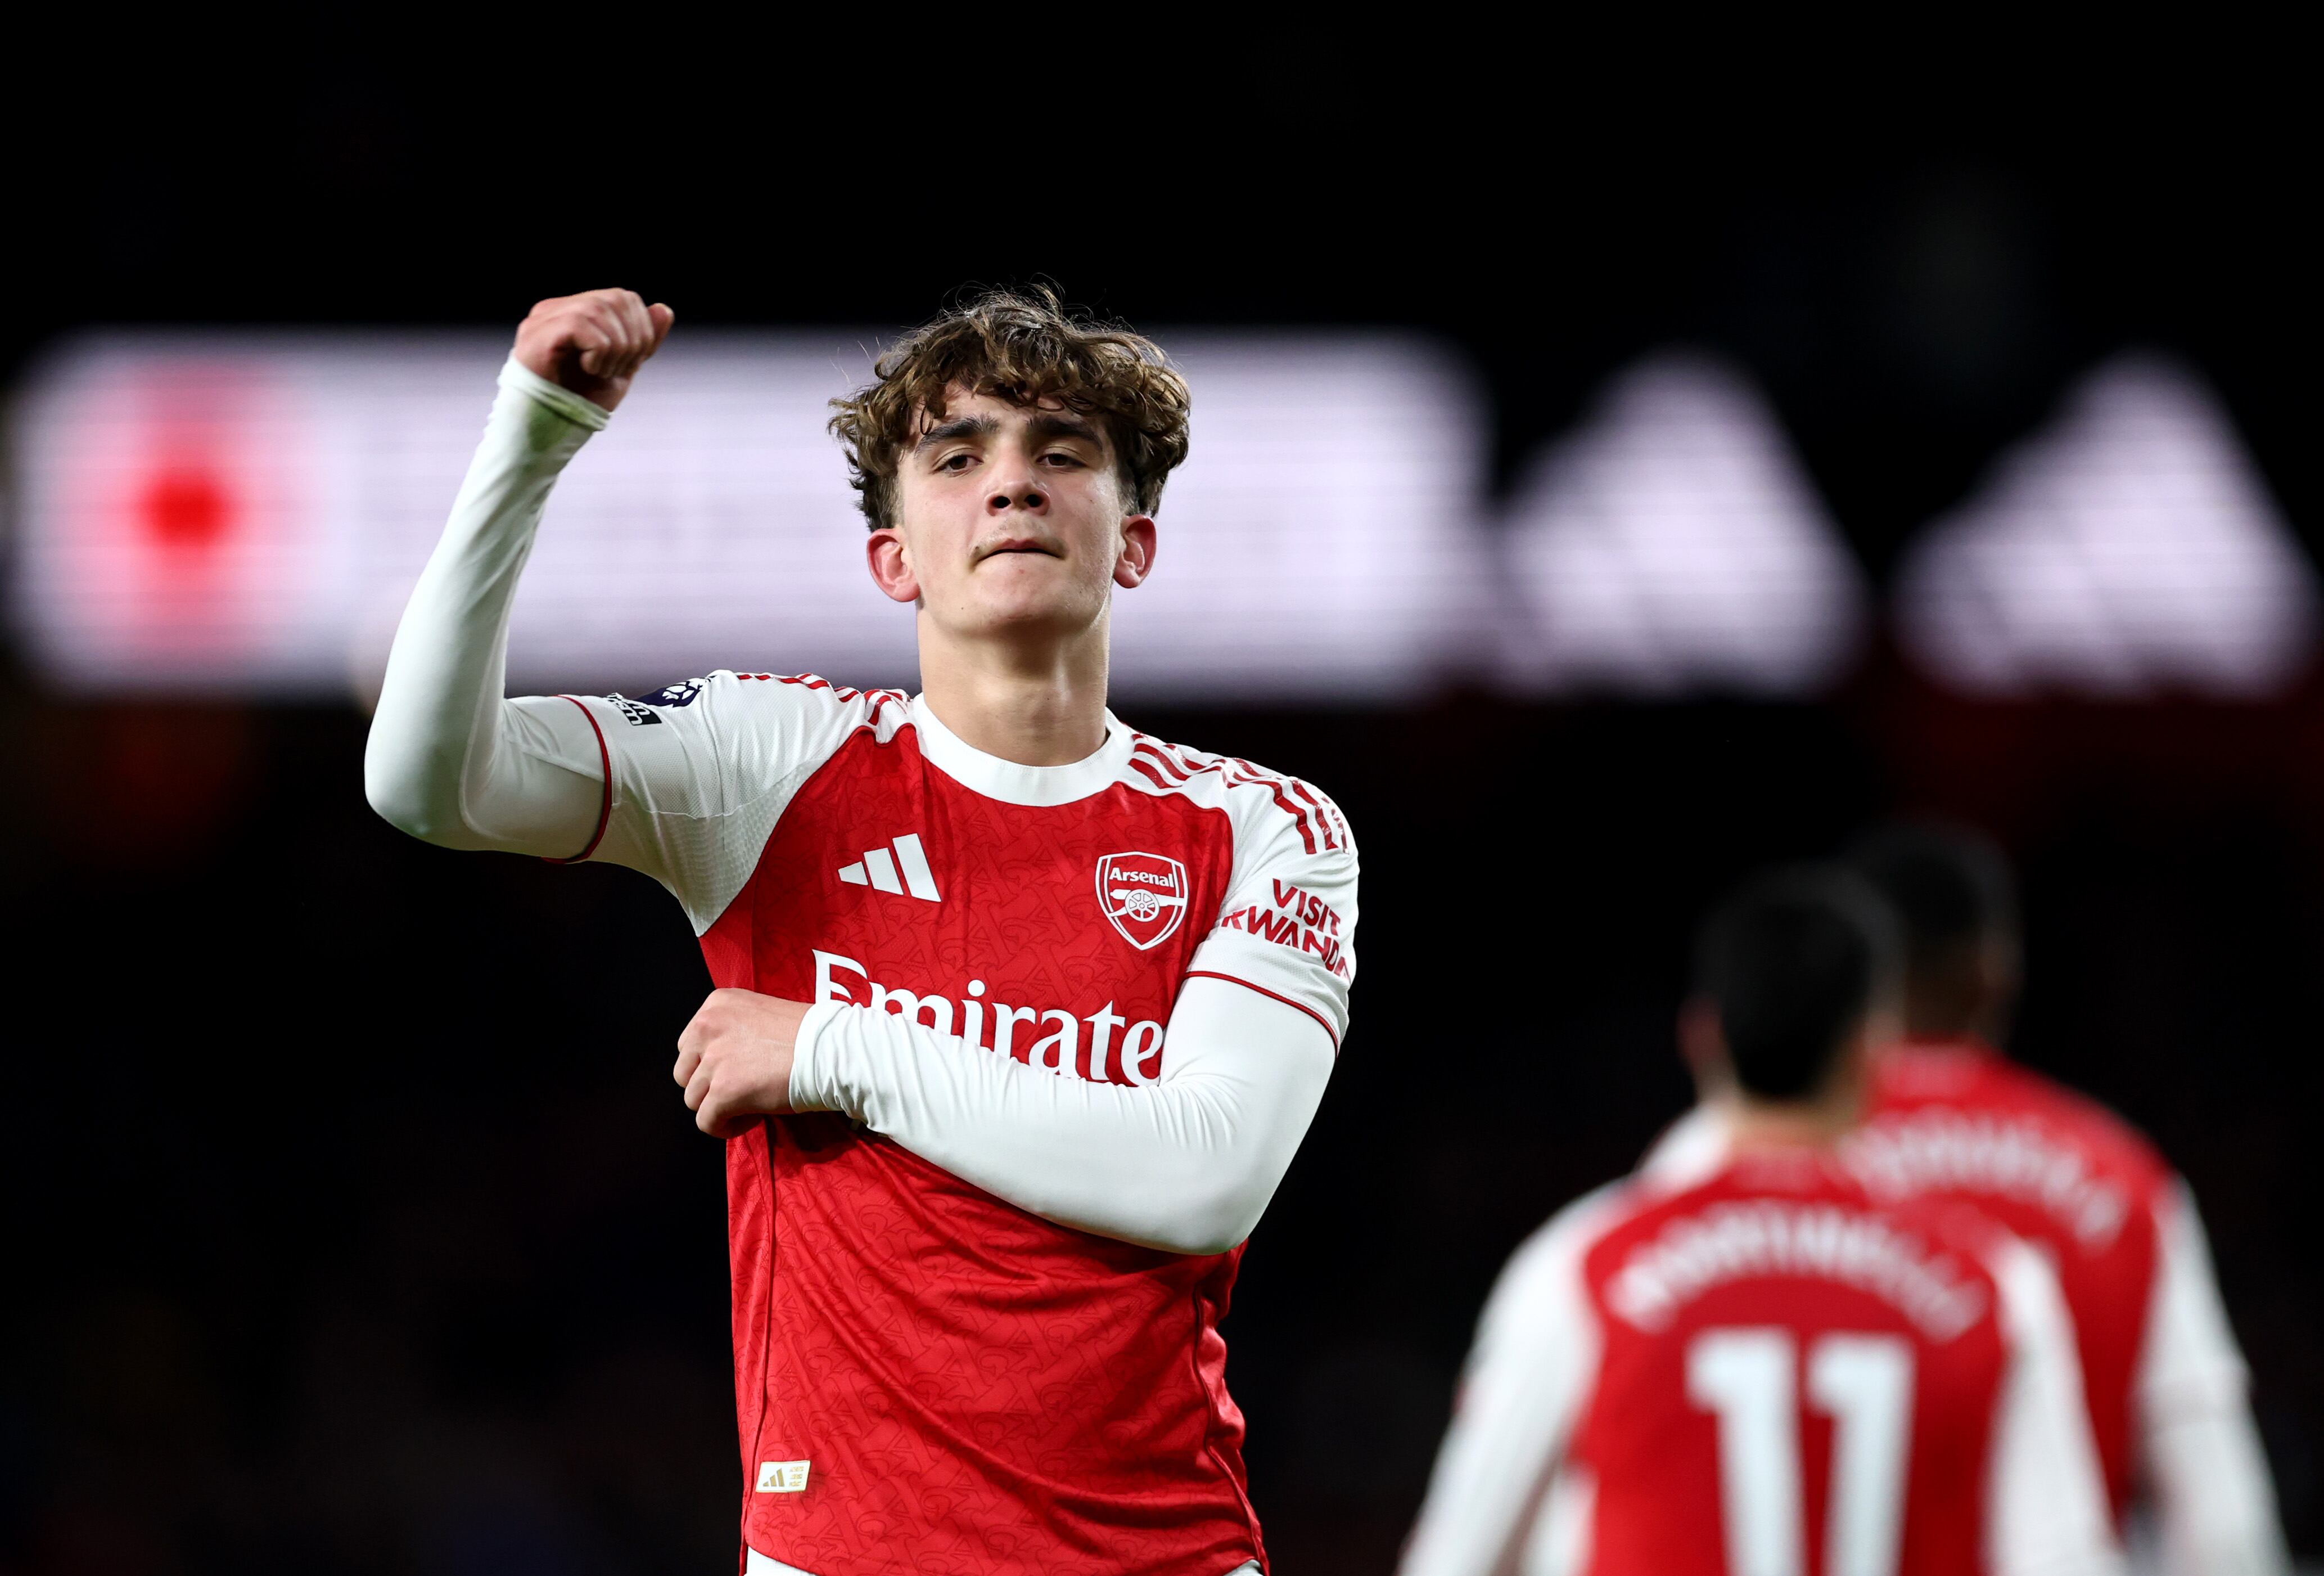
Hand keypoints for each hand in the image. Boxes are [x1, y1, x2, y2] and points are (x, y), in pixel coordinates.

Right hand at [513, 288, 673, 411]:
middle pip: (616, 298)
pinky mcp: (536, 335)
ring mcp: (542, 320)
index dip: (642, 329)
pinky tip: (589, 369)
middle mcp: (556, 309)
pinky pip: (580, 324)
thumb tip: (664, 309)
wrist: (550, 431)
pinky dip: (597, 351)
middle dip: (633, 339)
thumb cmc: (581, 401)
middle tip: (618, 370)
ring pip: (599, 309)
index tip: (632, 362)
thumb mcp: (623, 368)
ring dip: (615, 348)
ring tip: (602, 373)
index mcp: (575, 312)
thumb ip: (642, 339)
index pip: (623, 298)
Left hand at [674, 988, 810, 1136]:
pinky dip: (725, 1127)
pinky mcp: (723, 1092)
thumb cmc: (809, 1034)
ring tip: (750, 1105)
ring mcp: (713, 1060)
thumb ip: (734, 1030)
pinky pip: (706, 1122)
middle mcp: (707, 1027)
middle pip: (685, 1072)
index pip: (690, 1044)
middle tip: (741, 1089)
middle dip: (709, 1085)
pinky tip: (751, 1118)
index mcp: (716, 1004)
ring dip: (719, 1107)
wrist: (832, 1050)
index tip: (739, 1070)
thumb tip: (723, 1062)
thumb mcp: (760, 1013)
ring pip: (693, 1099)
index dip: (711, 1064)